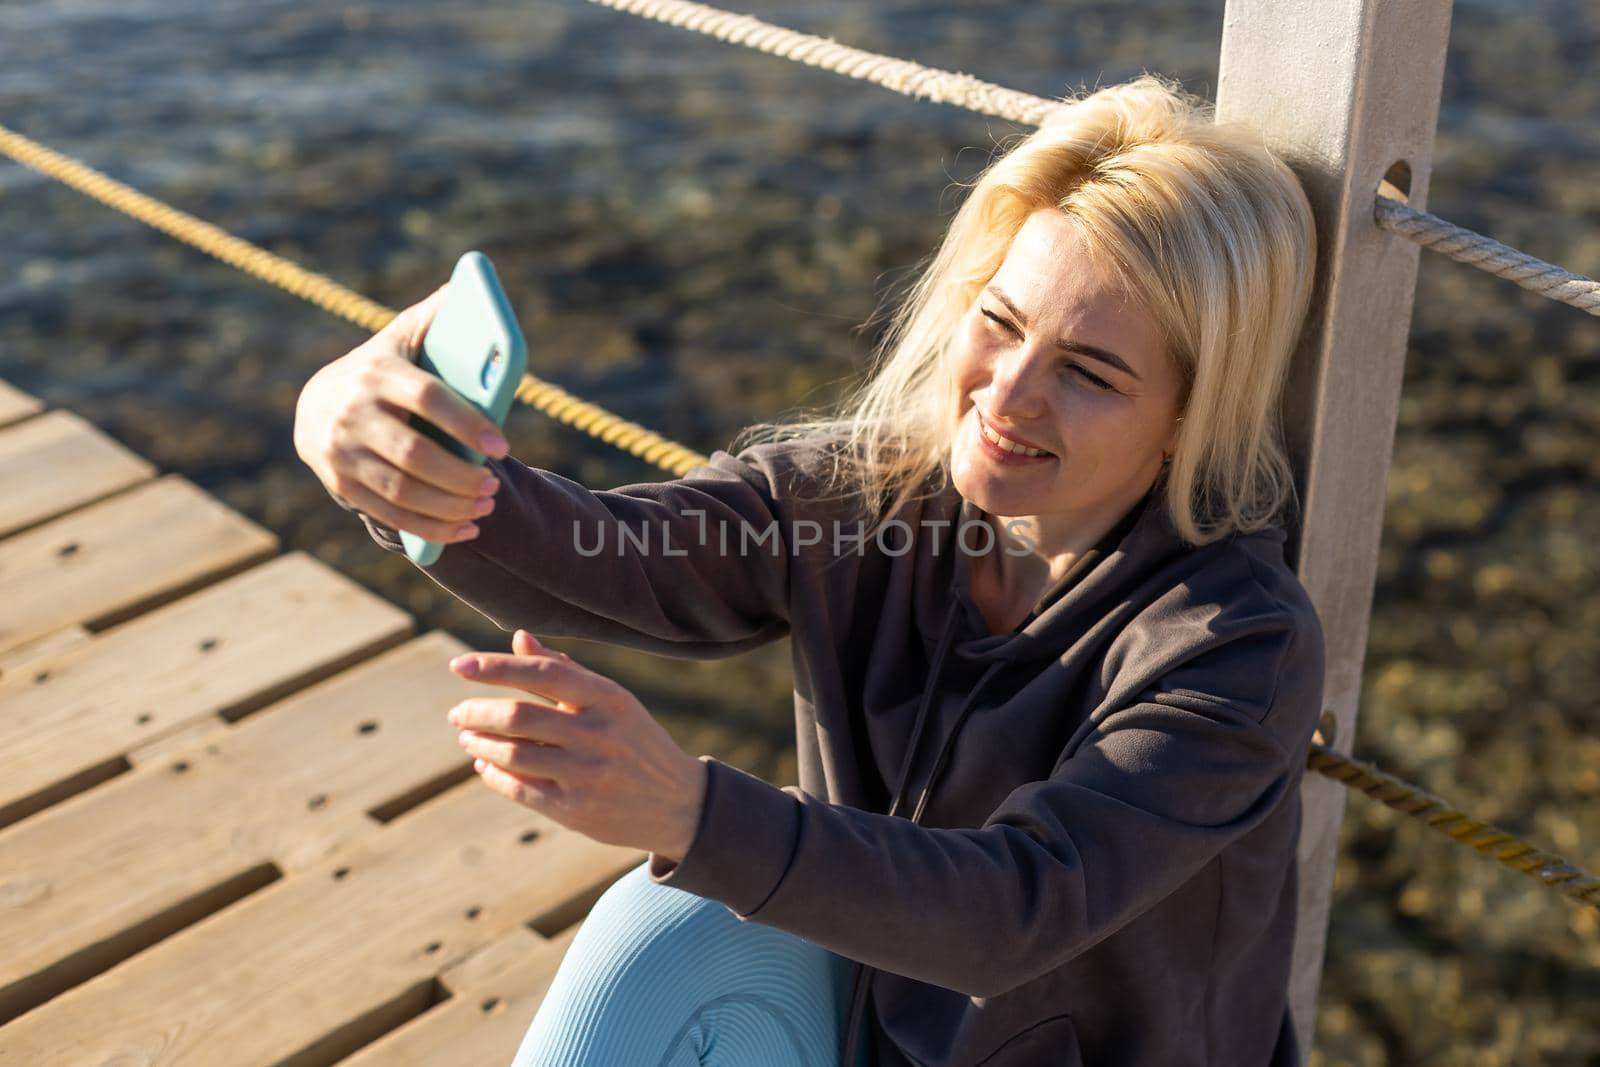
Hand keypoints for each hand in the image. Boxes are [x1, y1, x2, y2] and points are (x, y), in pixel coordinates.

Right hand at [292, 285, 512, 544]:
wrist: (316, 403)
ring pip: (403, 491)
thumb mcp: (402, 337)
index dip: (466, 423)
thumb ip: (435, 316)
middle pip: (415, 455)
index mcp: (377, 372)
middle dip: (461, 477)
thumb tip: (473, 286)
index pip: (427, 398)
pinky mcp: (340, 484)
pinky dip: (431, 527)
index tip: (501, 445)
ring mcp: (342, 452)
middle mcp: (353, 412)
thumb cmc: (383, 368)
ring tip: (486, 506)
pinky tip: (465, 528)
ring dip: (450, 506)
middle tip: (495, 486)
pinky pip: (390, 514)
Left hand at [447, 630, 708, 863]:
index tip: (458, 665)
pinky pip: (520, 789)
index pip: (543, 673)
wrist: (677, 803)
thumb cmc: (634, 740)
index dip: (496, 667)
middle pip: (519, 717)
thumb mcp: (611, 700)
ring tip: (467, 737)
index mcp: (608, 698)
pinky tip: (484, 766)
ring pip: (514, 755)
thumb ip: (564, 670)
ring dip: (480, 744)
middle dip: (476, 712)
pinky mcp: (576, 810)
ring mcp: (587, 775)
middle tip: (457, 713)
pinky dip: (493, 775)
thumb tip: (518, 636)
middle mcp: (599, 735)